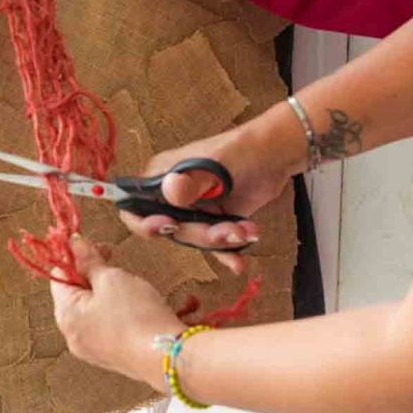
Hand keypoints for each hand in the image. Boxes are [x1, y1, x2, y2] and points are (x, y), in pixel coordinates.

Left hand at [50, 236, 184, 384]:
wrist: (166, 358)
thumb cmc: (136, 318)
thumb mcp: (112, 278)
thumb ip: (90, 260)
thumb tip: (75, 244)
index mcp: (66, 315)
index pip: (60, 276)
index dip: (78, 257)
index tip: (99, 248)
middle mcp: (74, 335)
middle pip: (77, 294)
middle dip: (96, 275)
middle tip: (117, 265)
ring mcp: (93, 349)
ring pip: (95, 310)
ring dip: (110, 293)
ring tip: (132, 289)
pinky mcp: (113, 356)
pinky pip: (109, 326)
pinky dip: (120, 312)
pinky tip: (139, 308)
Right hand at [127, 115, 305, 273]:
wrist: (276, 155)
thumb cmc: (242, 149)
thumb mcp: (216, 165)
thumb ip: (192, 181)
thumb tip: (169, 190)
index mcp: (162, 176)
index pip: (135, 206)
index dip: (144, 223)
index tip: (166, 226)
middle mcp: (173, 196)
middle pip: (171, 230)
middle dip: (199, 234)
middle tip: (227, 229)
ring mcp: (194, 210)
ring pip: (196, 239)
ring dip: (220, 241)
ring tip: (246, 231)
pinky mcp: (214, 221)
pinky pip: (213, 244)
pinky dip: (226, 252)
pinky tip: (238, 262)